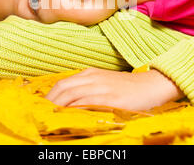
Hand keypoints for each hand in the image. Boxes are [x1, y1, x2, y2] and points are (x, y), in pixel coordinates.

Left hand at [44, 67, 184, 110]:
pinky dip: (75, 110)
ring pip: (71, 95)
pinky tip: (69, 119)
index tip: (42, 109)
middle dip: (49, 103)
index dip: (49, 97)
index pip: (61, 84)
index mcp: (89, 74)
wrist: (152, 85)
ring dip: (58, 108)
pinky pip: (87, 103)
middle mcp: (92, 77)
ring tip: (50, 120)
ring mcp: (101, 87)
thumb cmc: (127, 88)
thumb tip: (68, 104)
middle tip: (42, 116)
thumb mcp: (104, 84)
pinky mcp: (110, 97)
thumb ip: (87, 90)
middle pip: (62, 89)